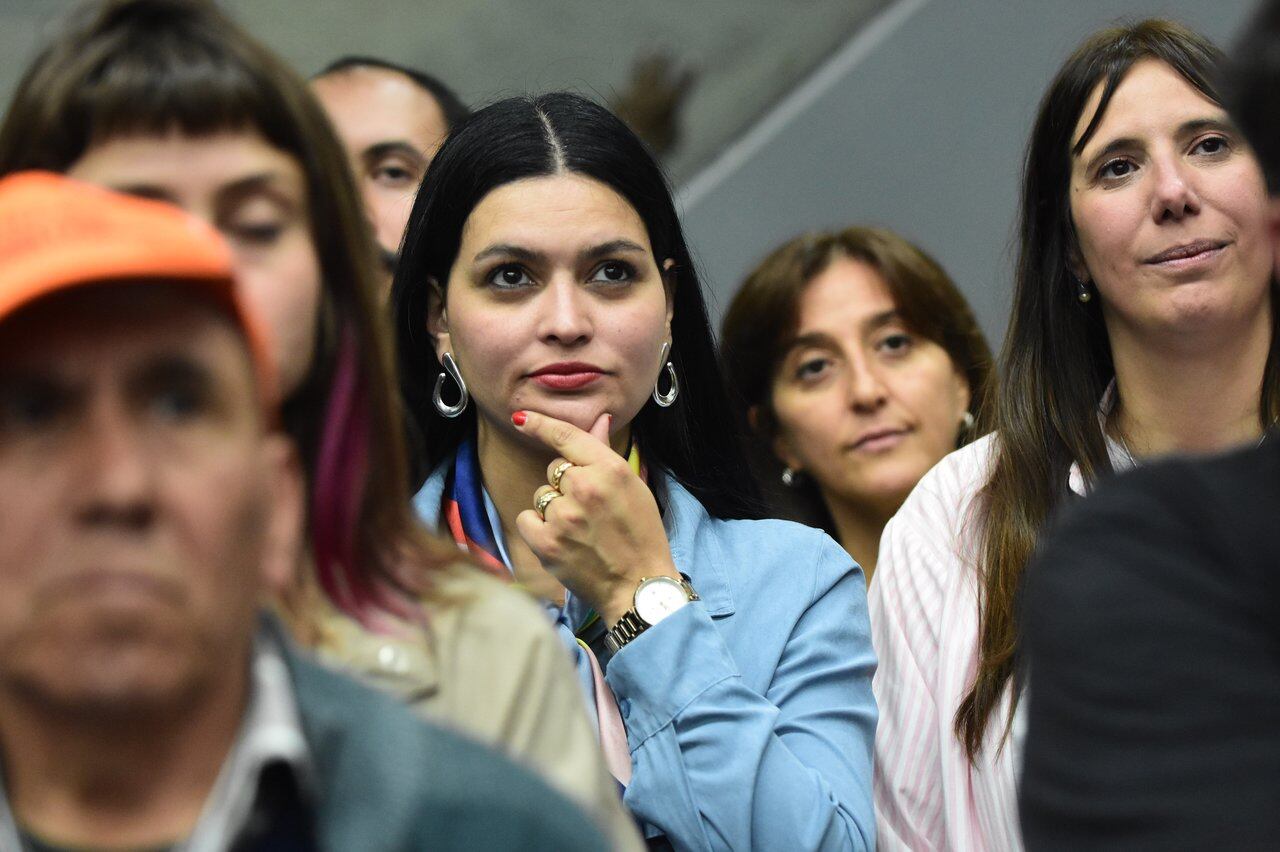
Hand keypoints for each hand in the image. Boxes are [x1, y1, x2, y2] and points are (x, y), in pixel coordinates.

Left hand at [513, 410, 679, 625]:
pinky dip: (538, 528)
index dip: (540, 424)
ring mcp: (564, 516)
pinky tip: (561, 541)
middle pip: (554, 469)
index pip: (566, 436)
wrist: (639, 586)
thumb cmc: (641, 534)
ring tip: (580, 529)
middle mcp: (585, 488)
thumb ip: (605, 452)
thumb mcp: (633, 487)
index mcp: (610, 469)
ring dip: (553, 508)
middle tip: (589, 509)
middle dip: (565, 484)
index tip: (521, 417)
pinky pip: (527, 519)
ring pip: (541, 495)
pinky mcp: (547, 543)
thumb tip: (598, 419)